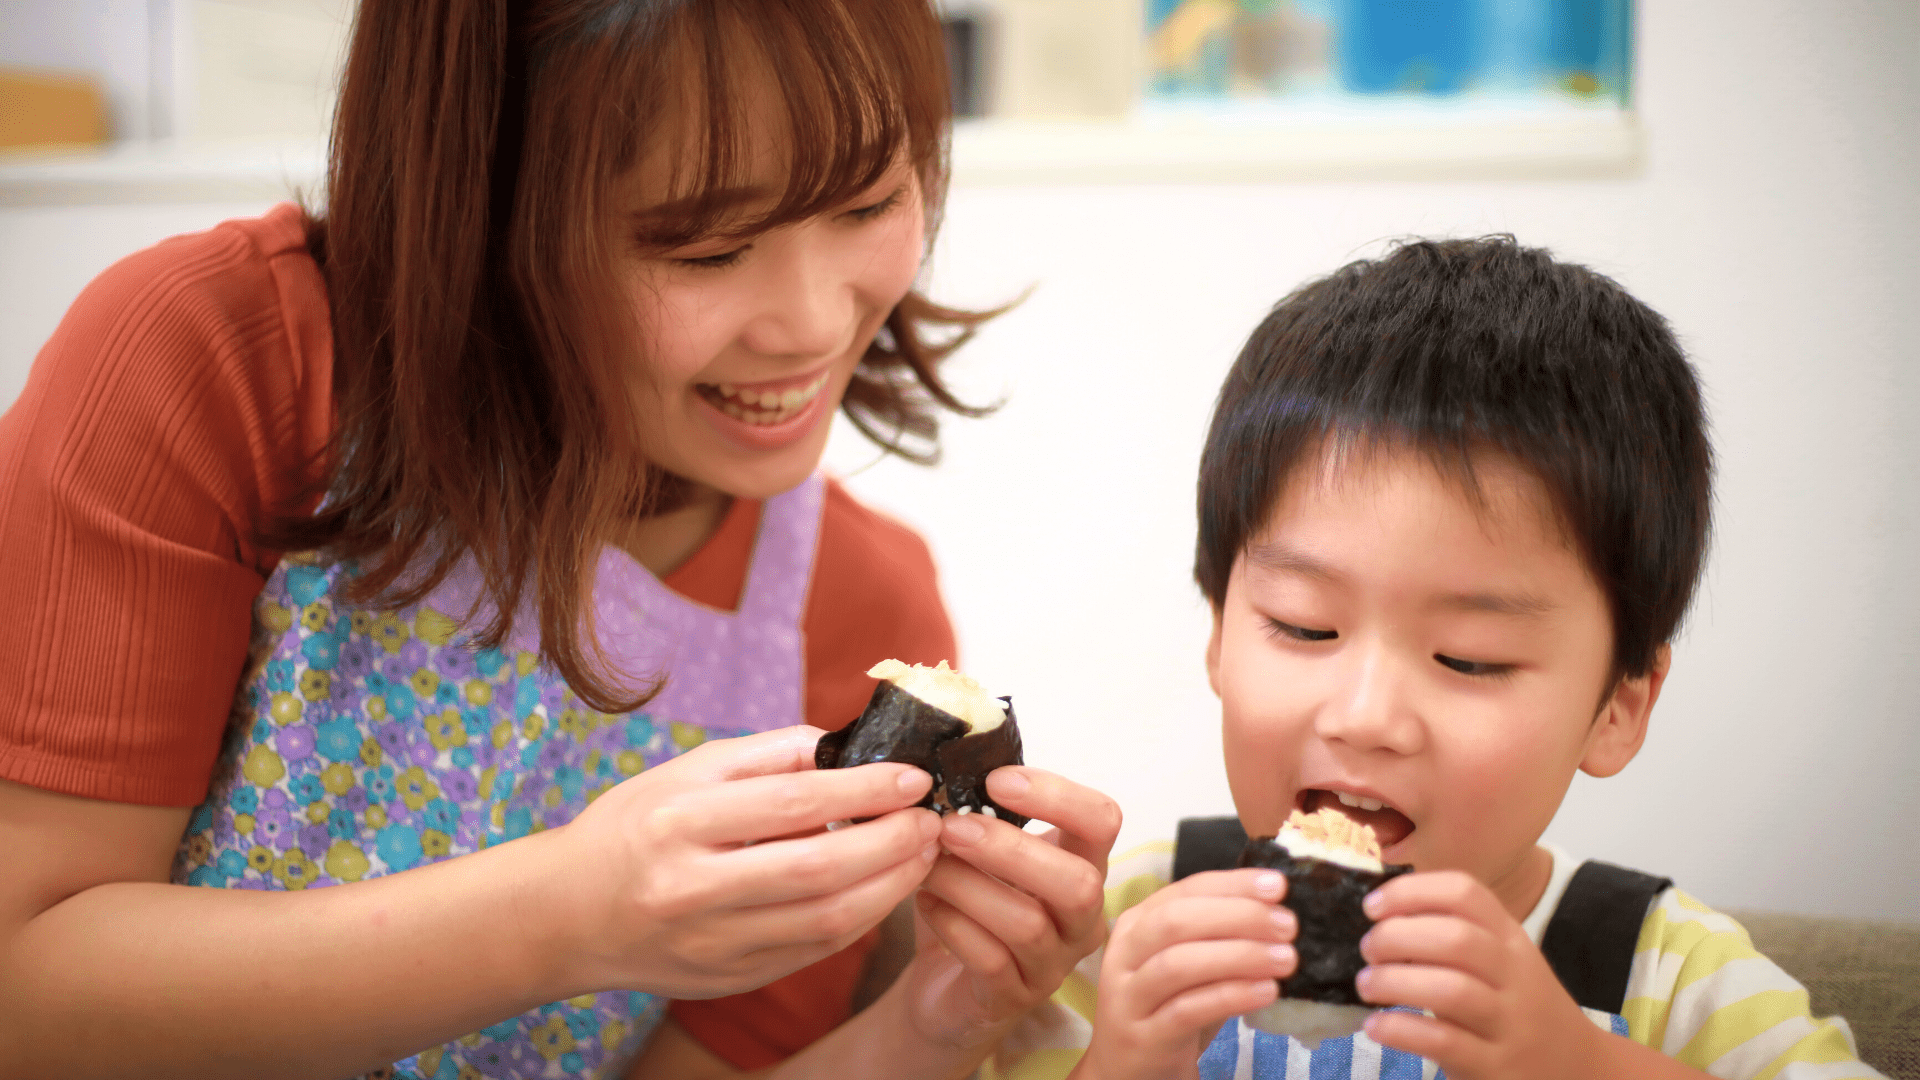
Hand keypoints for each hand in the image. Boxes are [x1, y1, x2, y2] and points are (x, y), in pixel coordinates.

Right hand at [554, 725, 942, 998]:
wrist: (566, 915)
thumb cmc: (635, 828)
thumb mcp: (686, 772)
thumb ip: (768, 755)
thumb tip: (847, 744)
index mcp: (680, 821)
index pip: (793, 803)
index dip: (864, 790)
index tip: (913, 777)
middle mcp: (692, 887)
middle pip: (819, 869)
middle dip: (892, 843)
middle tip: (932, 821)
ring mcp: (710, 942)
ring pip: (825, 920)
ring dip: (890, 886)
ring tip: (921, 854)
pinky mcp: (727, 979)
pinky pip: (813, 951)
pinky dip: (859, 919)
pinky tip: (883, 890)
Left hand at [896, 768, 1121, 1050]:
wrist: (946, 983)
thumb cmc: (969, 901)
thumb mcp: (980, 850)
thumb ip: (974, 811)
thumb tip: (939, 763)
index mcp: (1082, 863)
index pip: (1102, 820)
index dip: (1057, 795)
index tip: (996, 780)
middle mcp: (1081, 917)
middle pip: (1079, 882)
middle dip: (1010, 847)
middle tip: (950, 826)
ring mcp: (1054, 963)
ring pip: (1028, 923)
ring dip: (967, 884)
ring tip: (925, 863)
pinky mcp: (1015, 998)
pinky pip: (991, 961)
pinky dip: (952, 925)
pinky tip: (924, 903)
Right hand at [1075, 868, 1296, 1079]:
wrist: (1132, 1069)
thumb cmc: (1170, 1007)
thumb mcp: (1192, 965)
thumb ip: (1221, 936)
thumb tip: (1279, 911)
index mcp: (1138, 923)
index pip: (1186, 889)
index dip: (1233, 884)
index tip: (1278, 886)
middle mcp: (1125, 953)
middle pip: (1177, 921)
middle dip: (1238, 916)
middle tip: (1287, 925)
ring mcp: (1128, 996)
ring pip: (1180, 964)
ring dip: (1239, 956)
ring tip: (1286, 960)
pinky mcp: (1142, 1037)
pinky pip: (1187, 1010)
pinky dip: (1230, 996)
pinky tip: (1266, 992)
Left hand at [1358, 871, 1605, 1079]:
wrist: (1576, 1069)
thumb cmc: (1517, 1007)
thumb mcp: (1500, 963)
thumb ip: (1454, 938)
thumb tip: (1380, 918)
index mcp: (1511, 939)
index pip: (1466, 894)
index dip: (1412, 892)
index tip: (1373, 906)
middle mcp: (1515, 975)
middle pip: (1457, 939)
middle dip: (1398, 937)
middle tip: (1368, 950)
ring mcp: (1509, 1023)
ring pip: (1451, 991)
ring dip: (1394, 982)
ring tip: (1366, 986)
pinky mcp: (1496, 1066)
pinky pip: (1444, 1042)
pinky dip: (1401, 1030)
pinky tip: (1377, 1026)